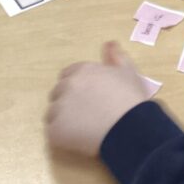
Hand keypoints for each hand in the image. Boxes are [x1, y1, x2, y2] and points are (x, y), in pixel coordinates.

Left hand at [45, 42, 147, 156]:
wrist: (130, 127)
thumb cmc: (131, 98)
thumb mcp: (128, 72)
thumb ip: (116, 56)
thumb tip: (109, 44)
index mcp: (82, 71)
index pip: (68, 75)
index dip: (78, 86)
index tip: (89, 96)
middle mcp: (67, 86)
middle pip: (58, 93)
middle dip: (69, 101)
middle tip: (87, 113)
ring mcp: (59, 108)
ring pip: (53, 113)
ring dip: (63, 119)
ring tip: (83, 129)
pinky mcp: (56, 130)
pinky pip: (53, 132)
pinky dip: (63, 136)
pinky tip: (79, 139)